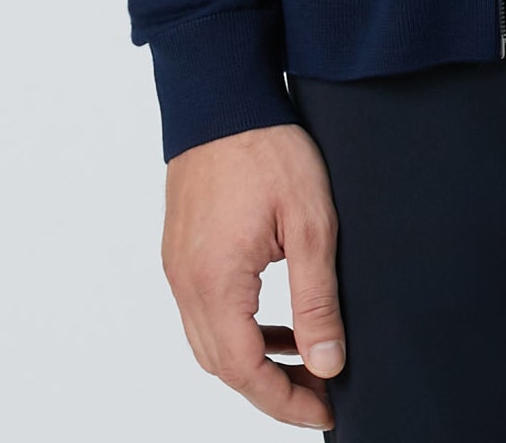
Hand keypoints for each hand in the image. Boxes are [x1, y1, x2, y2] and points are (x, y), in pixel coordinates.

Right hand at [162, 121, 345, 428]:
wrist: (222, 94)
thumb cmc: (267, 148)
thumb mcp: (309, 223)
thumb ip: (317, 300)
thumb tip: (328, 363)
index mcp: (215, 283)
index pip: (246, 372)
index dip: (286, 402)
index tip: (325, 410)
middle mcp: (185, 284)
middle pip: (222, 367)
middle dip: (272, 390)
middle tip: (320, 393)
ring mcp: (177, 268)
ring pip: (210, 343)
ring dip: (254, 361)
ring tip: (305, 360)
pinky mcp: (180, 252)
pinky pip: (204, 312)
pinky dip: (239, 330)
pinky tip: (274, 322)